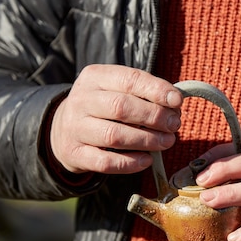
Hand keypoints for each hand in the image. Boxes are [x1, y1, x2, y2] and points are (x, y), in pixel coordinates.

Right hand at [50, 65, 182, 173]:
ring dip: (147, 140)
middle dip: (154, 116)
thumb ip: (144, 93)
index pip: (129, 79)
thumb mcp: (117, 90)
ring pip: (114, 135)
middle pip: (121, 107)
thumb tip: (175, 105)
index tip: (177, 102)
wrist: (63, 129)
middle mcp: (81, 100)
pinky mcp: (75, 153)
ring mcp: (75, 128)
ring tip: (166, 142)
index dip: (156, 90)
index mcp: (95, 77)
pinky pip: (106, 162)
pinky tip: (147, 160)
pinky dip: (130, 163)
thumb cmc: (103, 108)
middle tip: (174, 125)